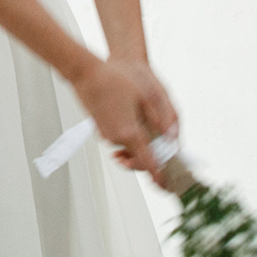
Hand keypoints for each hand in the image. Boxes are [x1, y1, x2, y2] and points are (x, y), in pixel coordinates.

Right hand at [70, 55, 178, 175]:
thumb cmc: (114, 79)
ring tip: (146, 123)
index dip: (157, 174)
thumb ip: (160, 118)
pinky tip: (131, 115)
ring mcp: (106, 134)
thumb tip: (170, 135)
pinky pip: (119, 137)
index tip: (163, 184)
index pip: (147, 161)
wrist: (85, 73)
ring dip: (138, 142)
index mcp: (129, 132)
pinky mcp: (100, 129)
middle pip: (137, 156)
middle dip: (149, 156)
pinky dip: (128, 134)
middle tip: (161, 152)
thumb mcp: (145, 95)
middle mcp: (116, 137)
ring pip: (128, 146)